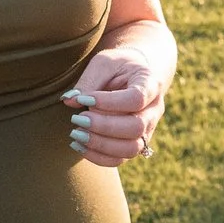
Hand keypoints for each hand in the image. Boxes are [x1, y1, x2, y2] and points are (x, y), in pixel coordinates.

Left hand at [63, 46, 168, 166]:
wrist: (134, 75)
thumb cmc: (118, 66)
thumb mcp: (104, 63)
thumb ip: (88, 81)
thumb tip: (70, 101)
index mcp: (150, 84)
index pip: (136, 99)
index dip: (109, 103)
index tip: (84, 99)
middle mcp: (154, 110)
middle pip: (136, 127)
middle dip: (103, 126)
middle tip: (77, 118)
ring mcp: (147, 130)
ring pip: (130, 149)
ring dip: (100, 144)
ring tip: (76, 133)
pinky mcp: (135, 143)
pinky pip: (120, 159)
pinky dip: (98, 157)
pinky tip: (79, 145)